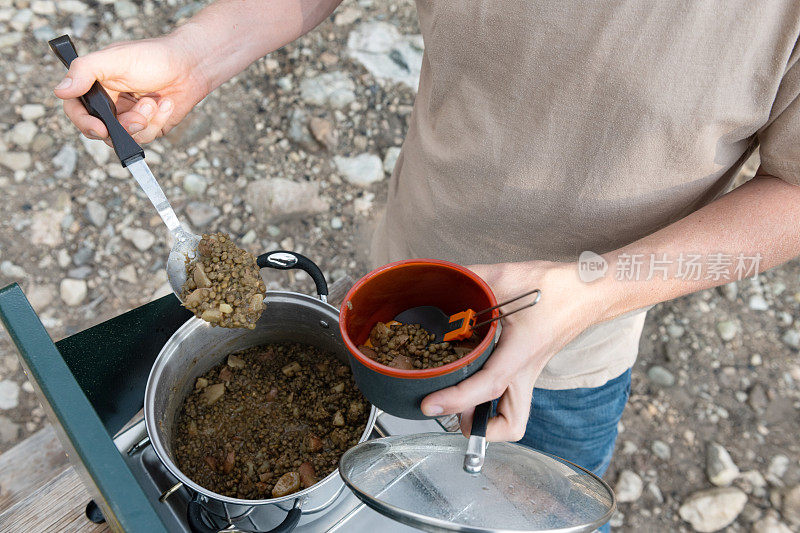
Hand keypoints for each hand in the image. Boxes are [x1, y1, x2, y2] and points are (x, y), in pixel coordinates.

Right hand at [53, 32, 210, 143]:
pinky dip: (158, 120)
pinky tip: (166, 103)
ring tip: (153, 101)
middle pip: (100, 130)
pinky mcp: (149, 127)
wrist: (190, 66)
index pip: (76, 109)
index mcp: (95, 85)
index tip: (100, 128)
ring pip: (125, 136)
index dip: (83, 122)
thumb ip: (85, 72)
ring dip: (143, 121)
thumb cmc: (153, 57)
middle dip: (120, 126)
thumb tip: (60, 91)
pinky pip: (146, 136)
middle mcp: (110, 103)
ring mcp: (129, 117)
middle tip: (137, 119)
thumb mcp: (115, 58)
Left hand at [420, 261, 609, 441]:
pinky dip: (487, 399)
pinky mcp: (526, 370)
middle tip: (449, 406)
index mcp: (520, 354)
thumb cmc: (555, 288)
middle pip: (511, 425)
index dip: (456, 401)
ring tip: (456, 395)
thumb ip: (471, 278)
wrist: (588, 291)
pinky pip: (507, 398)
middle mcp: (525, 372)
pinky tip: (469, 375)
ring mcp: (528, 375)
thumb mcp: (506, 276)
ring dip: (484, 417)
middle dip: (479, 427)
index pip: (487, 387)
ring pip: (512, 417)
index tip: (430, 405)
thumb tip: (444, 279)